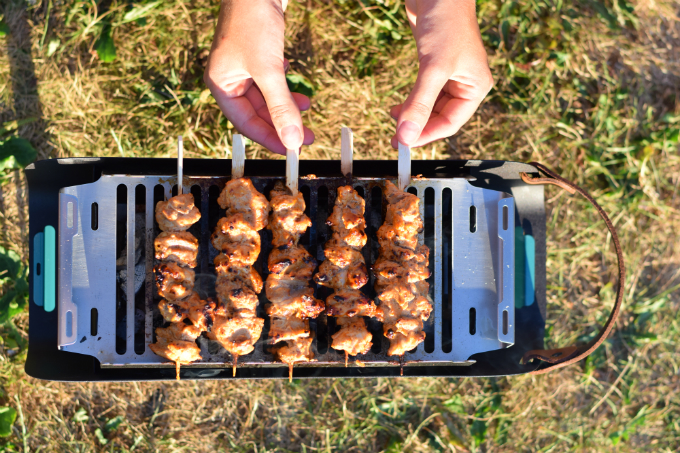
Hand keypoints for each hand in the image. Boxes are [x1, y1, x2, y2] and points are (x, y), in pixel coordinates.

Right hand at [204, 0, 313, 154]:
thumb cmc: (253, 19)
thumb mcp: (270, 69)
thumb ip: (281, 106)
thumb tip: (291, 140)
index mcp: (221, 85)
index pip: (245, 123)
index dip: (269, 138)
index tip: (291, 149)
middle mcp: (229, 77)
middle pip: (257, 112)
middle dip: (282, 122)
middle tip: (306, 134)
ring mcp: (243, 66)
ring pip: (266, 96)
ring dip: (286, 104)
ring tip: (306, 106)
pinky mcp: (257, 54)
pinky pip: (271, 80)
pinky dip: (284, 86)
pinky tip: (296, 87)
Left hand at [391, 0, 493, 148]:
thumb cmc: (445, 22)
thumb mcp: (432, 68)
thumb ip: (419, 104)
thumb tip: (406, 136)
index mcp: (475, 87)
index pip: (451, 123)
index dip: (426, 135)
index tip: (403, 143)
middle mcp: (465, 83)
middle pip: (440, 117)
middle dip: (417, 126)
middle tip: (394, 138)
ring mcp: (449, 75)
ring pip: (430, 107)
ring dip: (412, 115)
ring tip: (394, 120)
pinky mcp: (434, 66)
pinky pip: (423, 93)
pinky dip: (411, 102)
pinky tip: (398, 107)